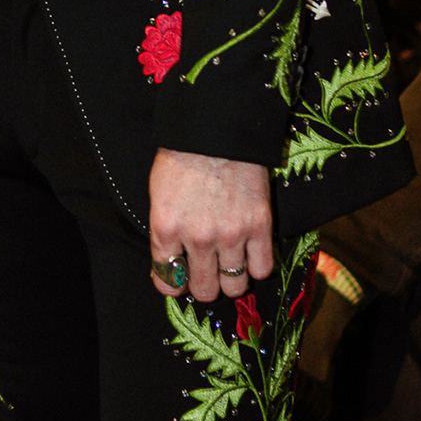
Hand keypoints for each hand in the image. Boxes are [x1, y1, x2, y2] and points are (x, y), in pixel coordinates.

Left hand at [149, 148, 273, 303]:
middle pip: (204, 290)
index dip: (172, 284)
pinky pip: (263, 268)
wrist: (217, 129)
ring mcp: (232, 234)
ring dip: (231, 280)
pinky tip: (251, 255)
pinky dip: (257, 266)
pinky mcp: (260, 226)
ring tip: (230, 264)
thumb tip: (171, 262)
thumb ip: (164, 232)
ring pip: (235, 286)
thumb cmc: (182, 157)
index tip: (177, 278)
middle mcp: (198, 239)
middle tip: (206, 272)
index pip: (167, 281)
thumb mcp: (158, 195)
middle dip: (203, 286)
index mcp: (166, 229)